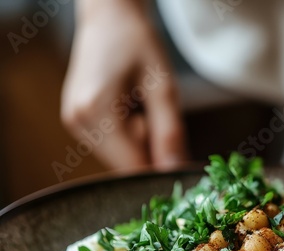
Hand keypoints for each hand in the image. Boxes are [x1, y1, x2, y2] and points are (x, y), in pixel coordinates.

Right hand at [61, 0, 188, 170]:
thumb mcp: (162, 86)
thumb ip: (169, 132)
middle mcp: (78, 124)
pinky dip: (129, 135)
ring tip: (141, 106)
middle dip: (151, 150)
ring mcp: (74, 124)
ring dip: (140, 142)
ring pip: (120, 156)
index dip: (162, 168)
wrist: (109, 17)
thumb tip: (176, 170)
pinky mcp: (77, 122)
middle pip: (126, 164)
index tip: (180, 153)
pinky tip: (130, 107)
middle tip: (156, 113)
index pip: (134, 167)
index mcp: (96, 113)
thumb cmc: (137, 42)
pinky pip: (113, 145)